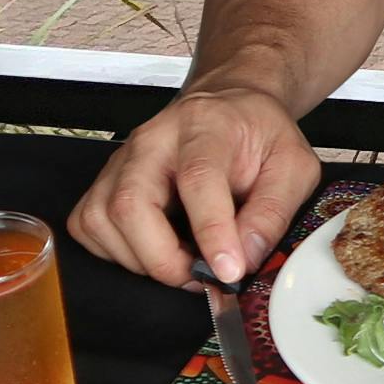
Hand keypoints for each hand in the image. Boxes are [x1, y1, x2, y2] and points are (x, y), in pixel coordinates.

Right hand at [70, 85, 319, 284]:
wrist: (229, 107)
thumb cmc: (258, 134)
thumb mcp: (293, 166)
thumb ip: (273, 211)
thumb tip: (246, 257)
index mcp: (205, 127)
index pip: (198, 179)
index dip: (211, 231)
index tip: (227, 271)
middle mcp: (153, 140)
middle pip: (132, 203)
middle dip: (163, 259)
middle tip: (201, 276)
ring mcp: (121, 160)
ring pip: (102, 220)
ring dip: (141, 259)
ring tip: (183, 261)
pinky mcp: (104, 181)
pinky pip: (90, 227)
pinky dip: (118, 252)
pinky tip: (154, 248)